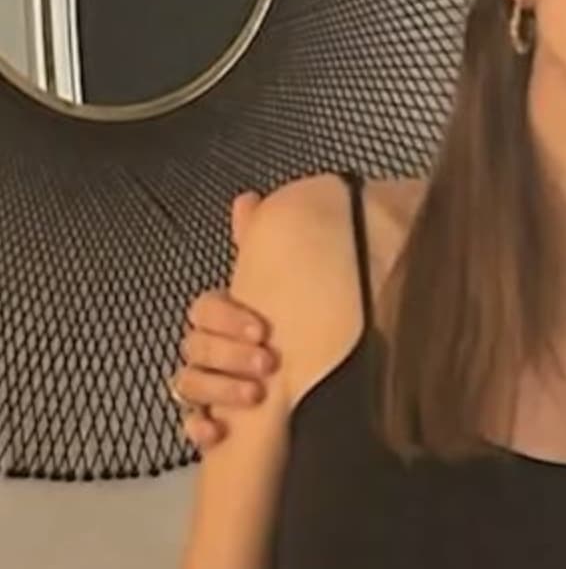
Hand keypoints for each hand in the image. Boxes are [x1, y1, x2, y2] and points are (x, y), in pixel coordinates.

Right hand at [174, 192, 277, 449]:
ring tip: (256, 396)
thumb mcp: (283, 287)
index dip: (228, 317)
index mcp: (225, 316)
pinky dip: (199, 428)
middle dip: (228, 354)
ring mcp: (206, 384)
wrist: (311, 388)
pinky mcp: (211, 419)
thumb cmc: (292, 328)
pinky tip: (217, 433)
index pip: (205, 308)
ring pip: (188, 382)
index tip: (263, 329)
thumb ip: (262, 244)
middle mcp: (209, 348)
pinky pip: (189, 424)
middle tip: (268, 363)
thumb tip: (248, 197)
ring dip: (218, 389)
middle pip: (195, 346)